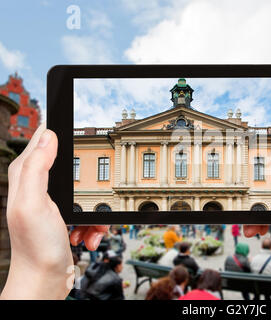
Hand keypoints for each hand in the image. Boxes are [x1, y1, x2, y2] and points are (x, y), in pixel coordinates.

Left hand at [0, 125, 108, 299]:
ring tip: (88, 226)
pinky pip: (91, 211)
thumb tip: (48, 134)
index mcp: (27, 175)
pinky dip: (94, 224)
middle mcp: (39, 185)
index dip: (62, 134)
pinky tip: (87, 235)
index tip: (81, 139)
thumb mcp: (33, 203)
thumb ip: (37, 167)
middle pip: (74, 166)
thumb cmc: (35, 246)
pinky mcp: (67, 215)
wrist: (44, 279)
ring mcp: (55, 201)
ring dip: (95, 210)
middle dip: (89, 183)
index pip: (43, 139)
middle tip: (92, 198)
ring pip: (88, 190)